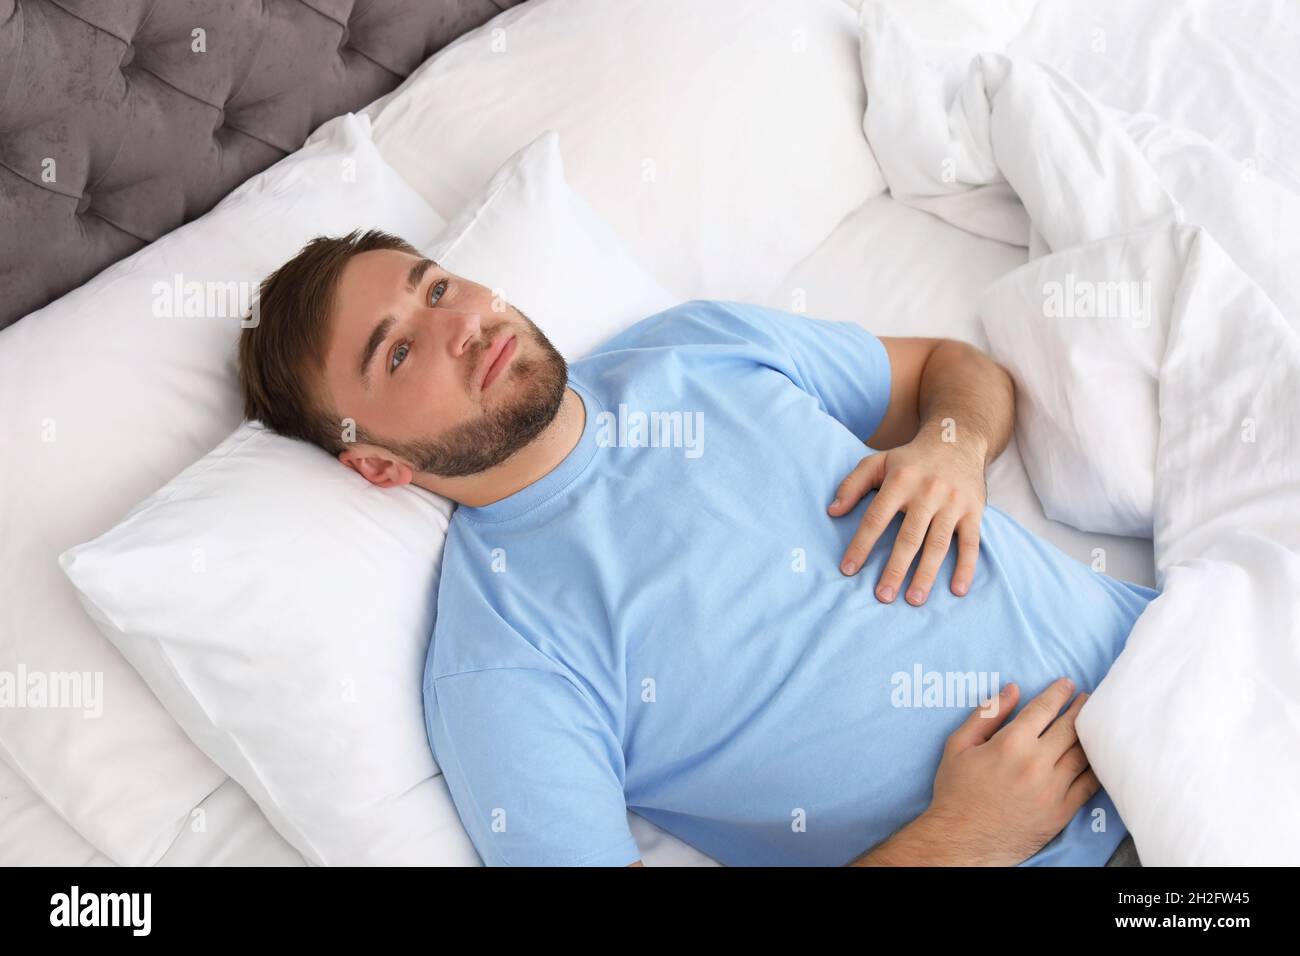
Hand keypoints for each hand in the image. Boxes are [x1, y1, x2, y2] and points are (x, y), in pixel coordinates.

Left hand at [827, 431, 986, 603]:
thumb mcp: (878, 462)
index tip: (848, 569)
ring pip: (938, 544)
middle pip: (909, 537)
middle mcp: (927, 492)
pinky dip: (966, 567)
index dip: (861, 544)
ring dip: (926, 574)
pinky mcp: (974, 510)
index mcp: (900, 481)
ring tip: (914, 600)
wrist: (957, 439)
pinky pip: (970, 543)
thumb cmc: (911, 459)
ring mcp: (952, 503)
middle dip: (895, 568)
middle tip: (882, 596)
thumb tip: (832, 511)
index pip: (876, 518)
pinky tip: (957, 590)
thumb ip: (852, 485)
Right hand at [925, 679, 1100, 865]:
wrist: (963, 839)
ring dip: (1091, 733)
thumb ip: (987, 714)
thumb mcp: (959, 745)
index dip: (1058, 693)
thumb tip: (1012, 689)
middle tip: (1087, 697)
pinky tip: (1098, 756)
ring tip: (1095, 722)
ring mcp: (1053, 789)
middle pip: (1069, 727)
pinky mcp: (1062, 811)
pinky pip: (1088, 784)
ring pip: (1082, 753)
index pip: (1043, 709)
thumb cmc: (957, 790)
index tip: (1067, 684)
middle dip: (1080, 708)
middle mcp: (1036, 763)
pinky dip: (1096, 767)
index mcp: (1011, 743)